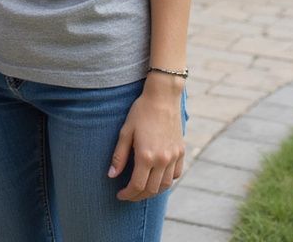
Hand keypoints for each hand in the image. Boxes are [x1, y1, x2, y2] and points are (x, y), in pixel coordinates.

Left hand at [107, 80, 184, 200]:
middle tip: (129, 195)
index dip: (127, 194)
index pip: (137, 186)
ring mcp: (173, 157)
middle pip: (151, 189)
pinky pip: (176, 175)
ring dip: (153, 191)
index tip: (120, 195)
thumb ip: (119, 156)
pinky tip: (158, 178)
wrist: (163, 97)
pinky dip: (167, 181)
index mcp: (146, 156)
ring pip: (165, 186)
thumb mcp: (125, 131)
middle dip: (138, 196)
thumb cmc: (141, 111)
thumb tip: (111, 175)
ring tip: (142, 189)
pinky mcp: (181, 152)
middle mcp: (162, 160)